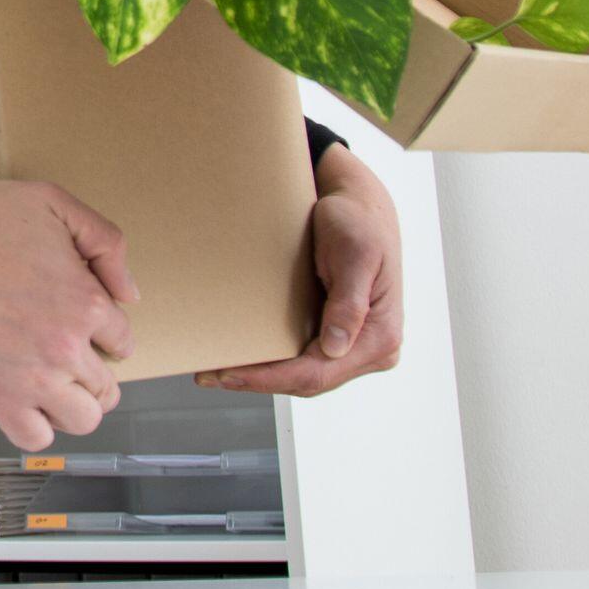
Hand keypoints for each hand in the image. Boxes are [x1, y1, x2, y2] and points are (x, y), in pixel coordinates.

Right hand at [0, 137, 141, 450]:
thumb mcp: (52, 202)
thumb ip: (104, 241)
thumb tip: (128, 294)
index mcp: (87, 301)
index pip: (121, 339)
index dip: (102, 333)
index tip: (79, 328)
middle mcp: (66, 347)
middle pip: (105, 386)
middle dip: (91, 373)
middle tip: (63, 359)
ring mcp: (32, 378)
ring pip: (82, 419)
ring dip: (71, 405)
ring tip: (49, 385)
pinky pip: (34, 437)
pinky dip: (34, 426)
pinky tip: (22, 401)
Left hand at [194, 141, 402, 395]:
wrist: (360, 207)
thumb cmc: (358, 223)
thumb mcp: (356, 256)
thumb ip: (349, 303)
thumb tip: (336, 347)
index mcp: (380, 337)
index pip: (318, 373)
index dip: (270, 379)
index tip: (229, 375)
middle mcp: (370, 350)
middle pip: (307, 382)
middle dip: (257, 381)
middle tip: (208, 375)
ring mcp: (352, 346)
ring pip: (302, 375)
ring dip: (260, 376)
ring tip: (215, 371)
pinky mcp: (335, 336)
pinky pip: (301, 359)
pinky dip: (271, 362)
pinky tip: (241, 357)